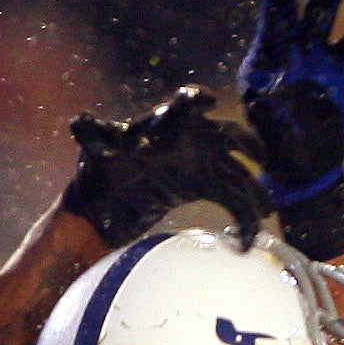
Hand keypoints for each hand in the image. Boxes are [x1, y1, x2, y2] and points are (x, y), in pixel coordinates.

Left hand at [59, 88, 267, 248]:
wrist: (104, 208)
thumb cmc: (98, 173)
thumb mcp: (93, 154)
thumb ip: (92, 136)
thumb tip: (79, 121)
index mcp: (165, 125)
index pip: (185, 104)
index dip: (197, 100)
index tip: (208, 102)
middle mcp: (190, 141)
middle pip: (226, 135)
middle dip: (245, 142)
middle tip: (259, 156)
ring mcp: (201, 166)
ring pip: (236, 173)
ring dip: (253, 190)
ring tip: (264, 210)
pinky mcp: (203, 190)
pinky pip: (230, 201)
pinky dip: (240, 220)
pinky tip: (244, 244)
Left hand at [238, 0, 343, 256]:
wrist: (305, 165)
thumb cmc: (280, 151)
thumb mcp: (269, 136)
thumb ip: (267, 116)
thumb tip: (260, 97)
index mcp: (266, 59)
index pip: (270, 17)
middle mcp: (289, 49)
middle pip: (298, 4)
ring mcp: (314, 54)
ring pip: (326, 13)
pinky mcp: (337, 66)